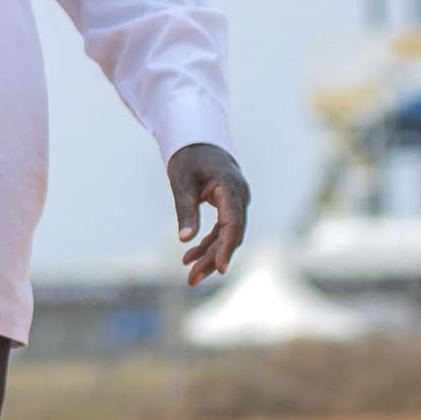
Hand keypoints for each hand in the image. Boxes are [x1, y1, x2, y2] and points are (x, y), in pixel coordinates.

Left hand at [169, 142, 249, 286]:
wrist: (198, 139)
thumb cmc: (189, 157)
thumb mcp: (181, 182)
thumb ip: (185, 210)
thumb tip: (184, 240)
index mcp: (231, 188)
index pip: (234, 223)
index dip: (227, 247)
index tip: (220, 268)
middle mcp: (239, 198)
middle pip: (231, 235)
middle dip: (213, 259)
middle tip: (193, 280)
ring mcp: (236, 203)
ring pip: (226, 236)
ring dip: (209, 256)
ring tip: (191, 276)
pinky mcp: (229, 207)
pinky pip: (221, 230)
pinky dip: (207, 244)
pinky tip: (189, 257)